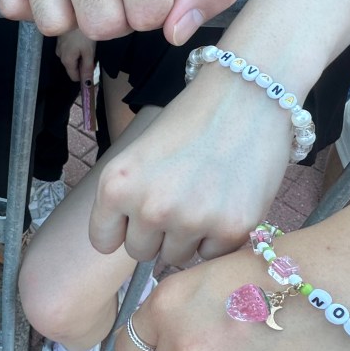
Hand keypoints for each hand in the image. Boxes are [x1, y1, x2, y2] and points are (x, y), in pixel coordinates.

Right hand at [54, 29, 96, 83]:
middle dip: (82, 64)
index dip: (84, 75)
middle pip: (72, 67)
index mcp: (66, 61)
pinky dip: (75, 47)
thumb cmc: (83, 33)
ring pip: (70, 57)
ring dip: (79, 55)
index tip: (93, 67)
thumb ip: (88, 69)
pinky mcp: (60, 39)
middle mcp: (59, 55)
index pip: (74, 77)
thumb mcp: (89, 52)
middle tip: (91, 52)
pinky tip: (81, 39)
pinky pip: (68, 49)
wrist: (73, 11)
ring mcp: (58, 46)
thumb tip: (87, 84)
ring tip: (87, 44)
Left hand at [88, 69, 290, 264]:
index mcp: (116, 186)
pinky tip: (227, 200)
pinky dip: (219, 236)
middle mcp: (150, 208)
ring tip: (204, 195)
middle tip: (179, 198)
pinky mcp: (232, 229)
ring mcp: (191, 220)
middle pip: (140, 252)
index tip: (137, 216)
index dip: (122, 229)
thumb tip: (129, 240)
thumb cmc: (190, 120)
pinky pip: (213, 254)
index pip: (103, 241)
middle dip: (156, 233)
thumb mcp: (138, 155)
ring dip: (187, 236)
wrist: (247, 94)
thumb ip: (128, 197)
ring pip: (177, 256)